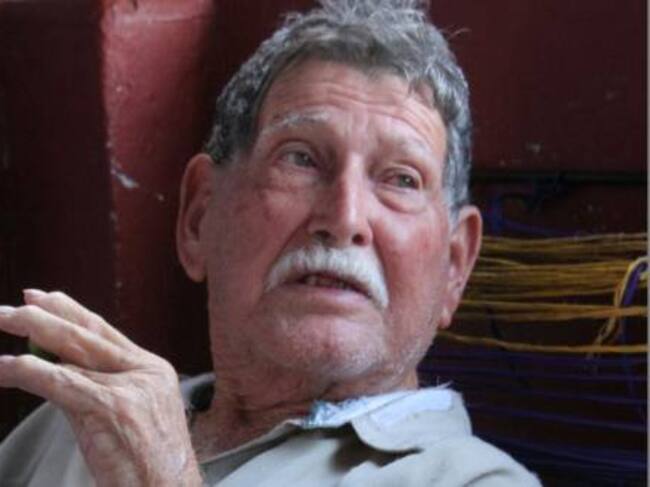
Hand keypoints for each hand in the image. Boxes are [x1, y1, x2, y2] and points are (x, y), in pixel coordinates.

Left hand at [0, 290, 202, 485]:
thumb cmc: (150, 464)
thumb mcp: (134, 416)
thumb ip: (104, 387)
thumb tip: (61, 369)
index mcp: (152, 369)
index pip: (105, 332)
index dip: (71, 312)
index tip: (44, 298)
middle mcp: (144, 371)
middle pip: (88, 334)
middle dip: (47, 316)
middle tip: (16, 305)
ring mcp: (129, 388)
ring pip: (72, 352)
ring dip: (31, 335)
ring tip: (3, 321)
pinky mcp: (111, 407)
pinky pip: (60, 382)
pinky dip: (28, 372)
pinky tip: (6, 366)